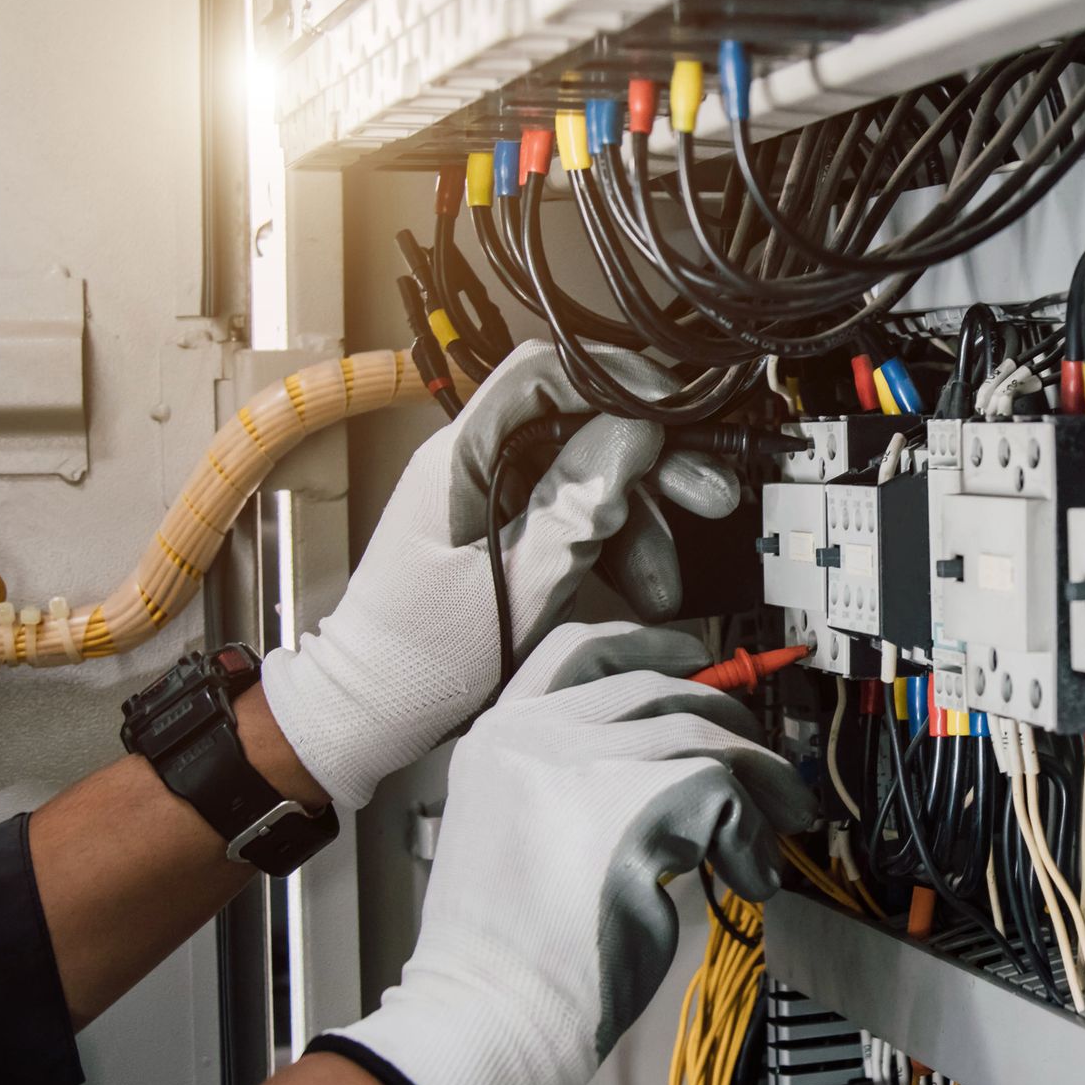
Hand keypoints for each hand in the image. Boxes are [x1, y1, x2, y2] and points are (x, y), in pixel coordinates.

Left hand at [262, 341, 737, 810]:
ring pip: (591, 476)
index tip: (676, 412)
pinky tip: (642, 589)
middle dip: (653, 462)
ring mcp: (493, 494)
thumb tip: (634, 433)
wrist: (375, 711)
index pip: (543, 374)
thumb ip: (577, 507)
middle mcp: (477, 462)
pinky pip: (577, 517)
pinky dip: (617, 549)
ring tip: (667, 580)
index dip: (618, 381)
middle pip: (582, 426)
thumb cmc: (420, 659)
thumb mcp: (517, 585)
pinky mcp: (509, 527)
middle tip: (709, 494)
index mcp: (460, 457)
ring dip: (643, 522)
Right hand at [315, 622, 813, 1084]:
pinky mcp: (633, 805)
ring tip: (774, 831)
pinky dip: (752, 838)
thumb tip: (686, 764)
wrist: (486, 1016)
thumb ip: (581, 779)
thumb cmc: (509, 952)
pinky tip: (746, 877)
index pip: (578, 650)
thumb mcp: (525, 829)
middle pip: (661, 689)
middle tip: (767, 772)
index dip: (646, 643)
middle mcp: (535, 734)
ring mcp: (581, 762)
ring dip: (759, 783)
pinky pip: (727, 796)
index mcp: (501, 736)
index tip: (695, 656)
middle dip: (730, 724)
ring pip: (705, 736)